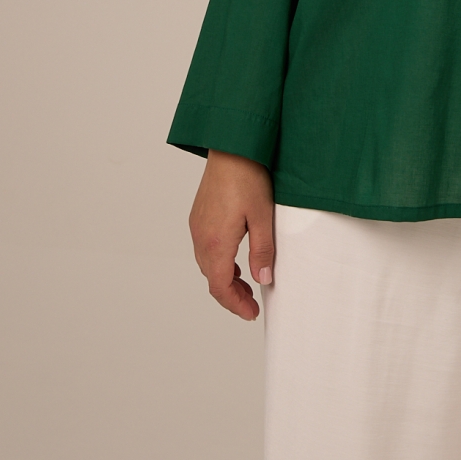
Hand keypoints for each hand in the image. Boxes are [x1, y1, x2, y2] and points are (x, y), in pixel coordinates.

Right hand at [188, 150, 274, 319]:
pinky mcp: (199, 216)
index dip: (236, 304)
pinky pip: (205, 249)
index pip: (221, 286)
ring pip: (207, 265)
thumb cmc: (248, 177)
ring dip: (225, 279)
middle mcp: (200, 237)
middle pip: (212, 279)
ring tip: (247, 284)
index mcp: (215, 242)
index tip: (251, 313)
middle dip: (231, 295)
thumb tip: (264, 279)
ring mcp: (197, 226)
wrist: (231, 146)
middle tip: (251, 305)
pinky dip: (219, 263)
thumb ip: (262, 250)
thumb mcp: (262, 217)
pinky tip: (235, 261)